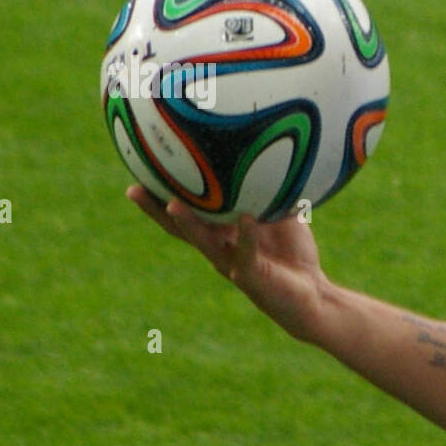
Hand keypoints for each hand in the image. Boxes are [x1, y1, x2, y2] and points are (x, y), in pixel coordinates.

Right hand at [126, 185, 330, 342]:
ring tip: (172, 203)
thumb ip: (271, 190)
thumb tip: (271, 151)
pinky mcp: (251, 276)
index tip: (141, 169)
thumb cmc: (293, 253)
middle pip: (179, 228)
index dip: (162, 194)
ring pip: (203, 242)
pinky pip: (247, 252)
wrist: (312, 294)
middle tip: (133, 189)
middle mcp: (219, 248)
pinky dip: (247, 235)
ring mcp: (231, 263)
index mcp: (221, 233)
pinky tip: (245, 217)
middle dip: (155, 210)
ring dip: (187, 223)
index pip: (186, 211)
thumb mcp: (280, 215)